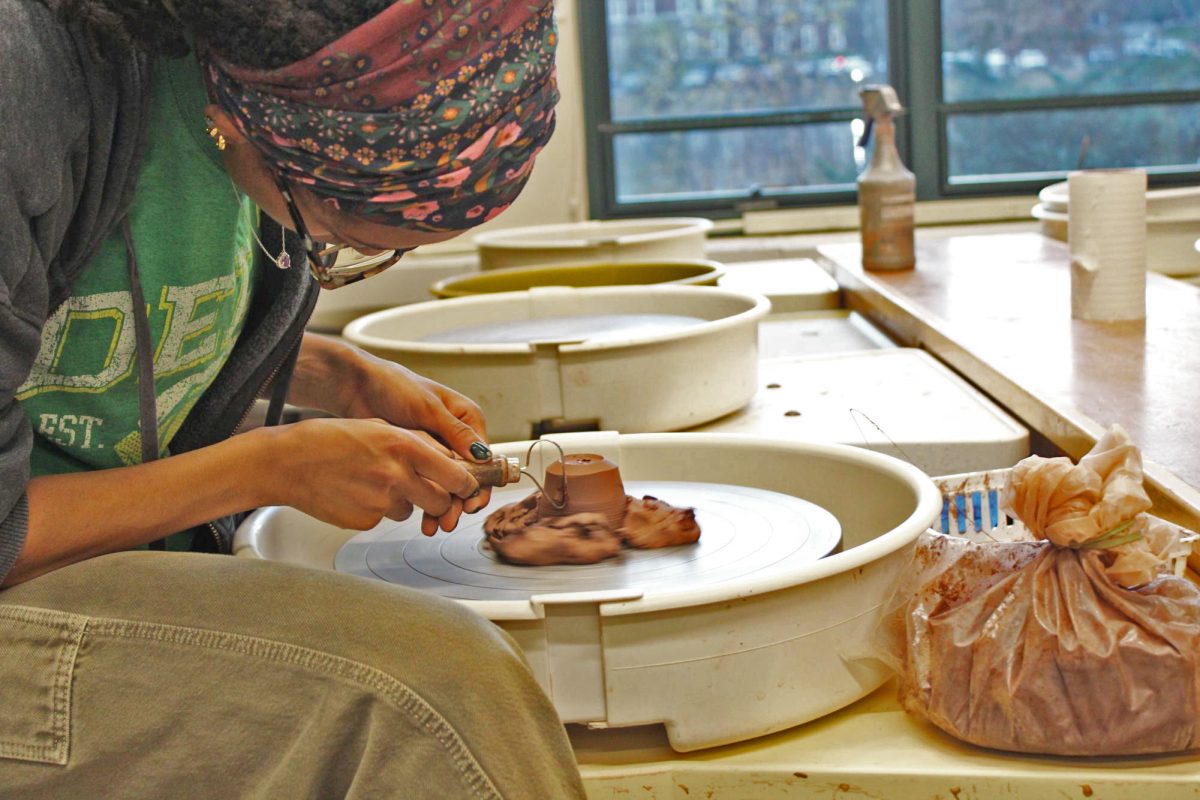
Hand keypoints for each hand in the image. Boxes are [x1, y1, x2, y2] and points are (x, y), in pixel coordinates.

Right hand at [264, 418, 479, 533]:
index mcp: (405, 446)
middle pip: (441, 502)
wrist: (287, 462)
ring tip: (372, 481)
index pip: (456, 474)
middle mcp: (397, 475)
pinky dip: (376, 509)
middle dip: (440, 501)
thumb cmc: (329, 439)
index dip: (465, 484)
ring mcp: (381, 502)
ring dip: (402, 501)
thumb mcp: (380, 427)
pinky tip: (356, 492)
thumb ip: (416, 444)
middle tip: (428, 492)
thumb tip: (446, 458)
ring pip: (411, 510)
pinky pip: (384, 518)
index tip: (466, 486)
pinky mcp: (366, 521)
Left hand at [289, 335, 494, 531]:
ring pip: (447, 483)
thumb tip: (482, 454)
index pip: (483, 458)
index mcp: (467, 419)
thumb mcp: (428, 408)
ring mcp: (436, 448)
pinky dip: (426, 499)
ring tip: (433, 525)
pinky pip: (427, 483)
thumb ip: (455, 433)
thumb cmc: (394, 386)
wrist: (358, 386)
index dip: (479, 483)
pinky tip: (421, 516)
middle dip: (459, 501)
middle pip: (467, 476)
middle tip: (449, 520)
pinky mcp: (417, 458)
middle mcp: (455, 436)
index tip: (470, 502)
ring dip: (443, 505)